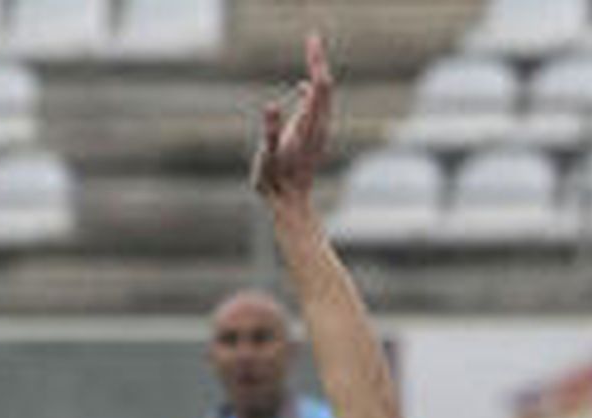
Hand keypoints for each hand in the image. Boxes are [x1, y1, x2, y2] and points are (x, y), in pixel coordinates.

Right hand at [252, 31, 333, 199]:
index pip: (319, 87)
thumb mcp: (268, 156)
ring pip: (324, 98)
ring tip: (313, 52)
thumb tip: (270, 106)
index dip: (316, 61)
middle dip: (318, 61)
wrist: (291, 206)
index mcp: (309, 127)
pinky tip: (305, 88)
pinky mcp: (315, 138)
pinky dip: (314, 92)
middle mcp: (319, 127)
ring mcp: (319, 133)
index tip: (312, 40)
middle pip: (324, 88)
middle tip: (313, 38)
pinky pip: (318, 109)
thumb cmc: (276, 182)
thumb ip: (271, 131)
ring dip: (318, 74)